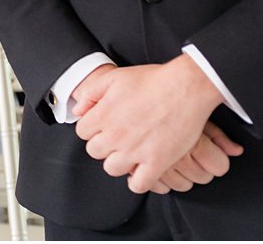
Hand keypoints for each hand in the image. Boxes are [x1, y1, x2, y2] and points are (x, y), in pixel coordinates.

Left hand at [75, 56, 226, 192]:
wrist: (185, 88)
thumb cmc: (152, 80)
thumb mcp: (114, 77)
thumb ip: (91, 93)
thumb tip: (78, 110)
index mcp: (102, 116)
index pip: (82, 132)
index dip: (92, 128)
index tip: (103, 126)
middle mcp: (115, 136)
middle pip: (94, 151)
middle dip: (103, 144)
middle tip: (116, 138)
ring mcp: (136, 151)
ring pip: (112, 169)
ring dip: (118, 162)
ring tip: (128, 154)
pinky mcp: (157, 163)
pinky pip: (139, 185)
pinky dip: (138, 181)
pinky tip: (141, 172)